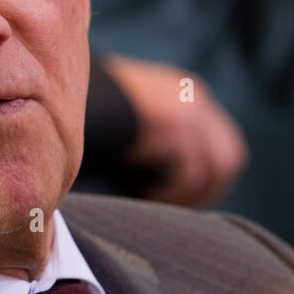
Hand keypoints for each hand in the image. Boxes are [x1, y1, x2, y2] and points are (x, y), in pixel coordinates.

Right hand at [103, 55, 247, 206]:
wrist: (64, 86)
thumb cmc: (94, 105)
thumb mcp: (136, 109)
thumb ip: (160, 131)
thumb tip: (168, 170)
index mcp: (189, 92)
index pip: (224, 143)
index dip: (210, 175)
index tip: (185, 195)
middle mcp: (195, 98)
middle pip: (229, 158)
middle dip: (207, 189)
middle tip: (177, 206)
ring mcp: (189, 111)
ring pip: (210, 170)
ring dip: (184, 194)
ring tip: (154, 200)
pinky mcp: (175, 127)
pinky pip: (187, 173)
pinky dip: (170, 191)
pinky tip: (145, 195)